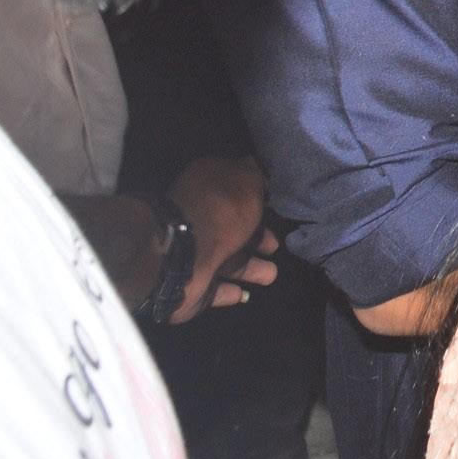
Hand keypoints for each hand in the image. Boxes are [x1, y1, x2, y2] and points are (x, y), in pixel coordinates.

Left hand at [168, 156, 279, 322]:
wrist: (182, 256)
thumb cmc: (220, 213)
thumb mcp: (245, 183)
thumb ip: (253, 176)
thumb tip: (254, 165)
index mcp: (207, 190)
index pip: (235, 195)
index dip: (257, 203)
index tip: (275, 211)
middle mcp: (199, 221)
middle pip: (232, 231)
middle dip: (256, 239)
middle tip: (275, 246)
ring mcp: (194, 255)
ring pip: (228, 261)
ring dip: (249, 267)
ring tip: (270, 275)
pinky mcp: (192, 286)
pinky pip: (215, 289)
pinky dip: (229, 291)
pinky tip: (244, 294)